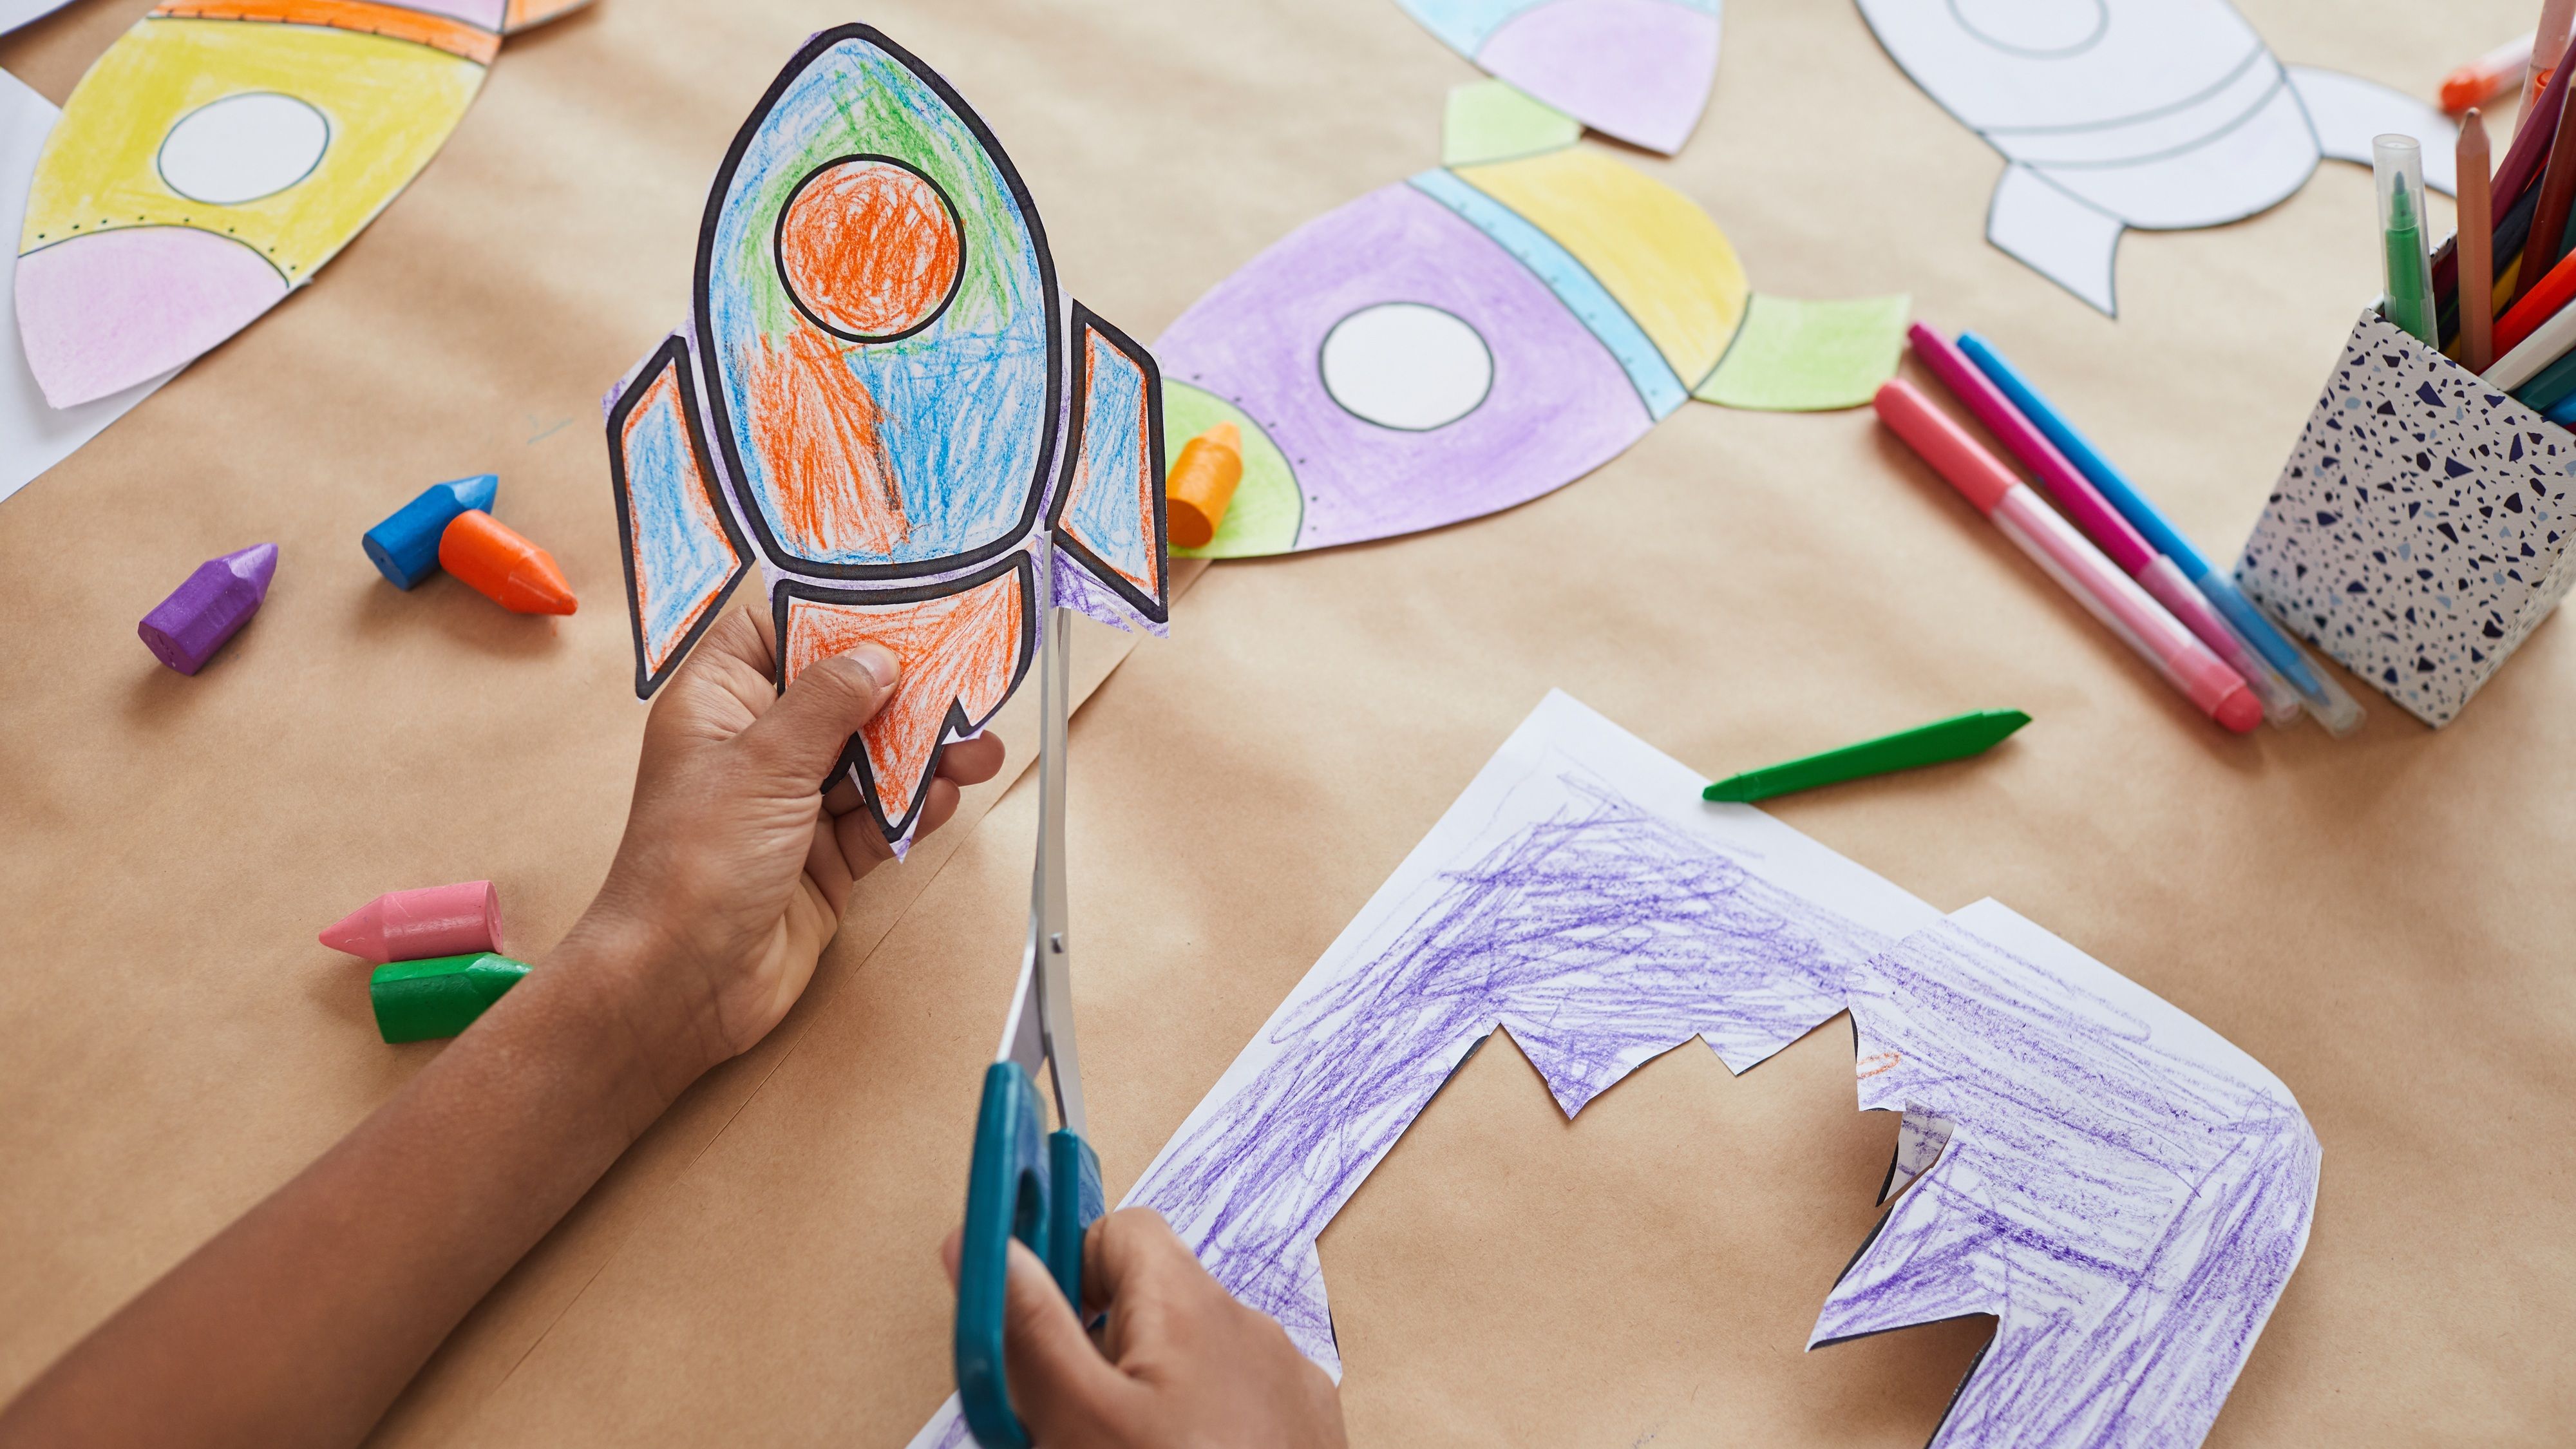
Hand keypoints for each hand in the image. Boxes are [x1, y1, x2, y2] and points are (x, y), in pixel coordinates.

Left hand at [570, 607, 1003, 1080]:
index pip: (776, 634)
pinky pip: (878, 820)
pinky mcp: (821, 857)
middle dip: (903, 694)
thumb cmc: (693, 867)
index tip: (897, 611)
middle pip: (840, 699)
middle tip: (962, 682)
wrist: (682, 984)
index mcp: (719, 706)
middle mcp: (754, 749)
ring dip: (923, 756)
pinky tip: (942, 798)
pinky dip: (912, 810)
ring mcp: (790, 805)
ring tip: (976, 750)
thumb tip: (875, 657)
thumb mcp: (765, 763)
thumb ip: (828, 703)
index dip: (832, 618)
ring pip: (870, 761)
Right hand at [943, 1209, 1346, 1448]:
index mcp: (1191, 1302)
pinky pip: (1235, 1402)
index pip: (1119, 1231)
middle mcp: (1250, 1325)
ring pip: (1190, 1360)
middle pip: (1151, 1304)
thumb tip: (983, 1243)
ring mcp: (1288, 1381)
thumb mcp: (1076, 1418)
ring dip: (1148, 1394)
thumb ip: (1028, 1324)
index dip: (1067, 1274)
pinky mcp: (1306, 1430)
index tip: (1036, 1331)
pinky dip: (1199, 1427)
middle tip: (1069, 1423)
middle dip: (1100, 1354)